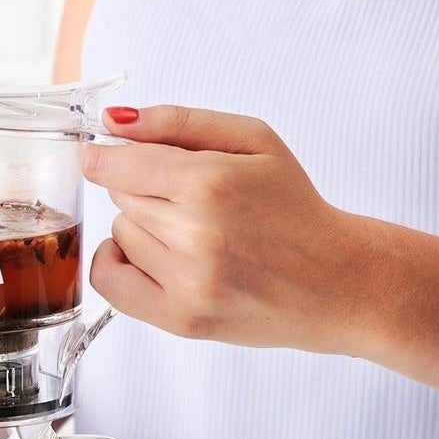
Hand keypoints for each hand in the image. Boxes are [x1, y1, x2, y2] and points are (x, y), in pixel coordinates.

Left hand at [83, 105, 365, 353]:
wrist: (336, 282)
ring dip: (142, 227)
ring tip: (192, 232)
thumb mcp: (254, 140)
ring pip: (120, 233)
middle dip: (144, 189)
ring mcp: (186, 282)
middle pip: (120, 196)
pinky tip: (148, 255)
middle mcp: (194, 235)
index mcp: (211, 183)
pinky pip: (110, 282)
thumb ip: (177, 122)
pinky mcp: (180, 318)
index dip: (106, 158)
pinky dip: (118, 263)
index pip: (117, 165)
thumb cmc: (295, 207)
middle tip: (189, 198)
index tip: (102, 156)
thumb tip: (113, 120)